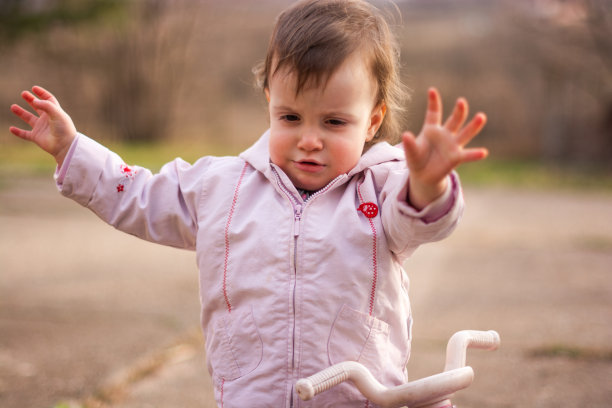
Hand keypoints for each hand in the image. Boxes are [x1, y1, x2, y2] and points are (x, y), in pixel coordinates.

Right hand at [10, 86, 76, 166]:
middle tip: (23, 93)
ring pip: (29, 119)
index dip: (42, 94)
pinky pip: (25, 134)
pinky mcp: (36, 137)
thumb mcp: (57, 114)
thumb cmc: (64, 129)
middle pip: (38, 107)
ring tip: (13, 107)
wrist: (65, 146)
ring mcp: (41, 128)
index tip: (34, 88)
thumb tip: (34, 101)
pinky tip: (11, 129)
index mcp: (55, 112)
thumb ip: (46, 105)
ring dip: (21, 113)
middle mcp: (48, 119)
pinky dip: (18, 132)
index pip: (49, 100)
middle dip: (31, 100)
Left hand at [402, 87, 487, 208]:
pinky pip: (467, 155)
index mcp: (431, 129)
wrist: (423, 175)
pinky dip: (475, 154)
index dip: (433, 102)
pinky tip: (484, 152)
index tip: (431, 90)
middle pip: (454, 120)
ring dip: (473, 125)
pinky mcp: (456, 157)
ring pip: (465, 133)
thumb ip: (409, 144)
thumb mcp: (411, 152)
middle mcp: (445, 133)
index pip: (433, 113)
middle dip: (458, 111)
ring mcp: (452, 145)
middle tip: (461, 101)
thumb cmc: (417, 159)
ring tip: (481, 116)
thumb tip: (405, 135)